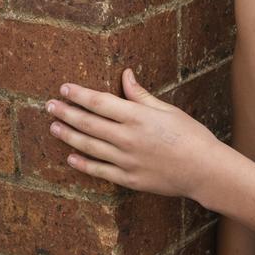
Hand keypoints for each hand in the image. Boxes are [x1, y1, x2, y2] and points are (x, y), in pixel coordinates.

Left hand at [46, 67, 222, 199]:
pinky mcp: (129, 179)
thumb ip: (141, 95)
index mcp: (138, 117)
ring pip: (89, 146)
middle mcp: (127, 138)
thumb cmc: (190, 135)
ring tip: (54, 128)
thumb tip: (126, 75)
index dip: (79, 95)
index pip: (100, 102)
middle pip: (89, 123)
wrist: (205, 170)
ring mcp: (126, 161)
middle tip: (49, 106)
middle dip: (66, 113)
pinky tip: (71, 157)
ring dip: (69, 136)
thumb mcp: (167, 110)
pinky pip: (100, 170)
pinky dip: (83, 164)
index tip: (64, 88)